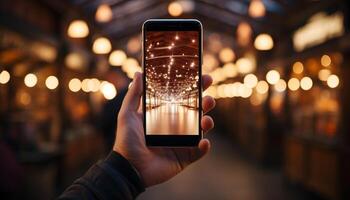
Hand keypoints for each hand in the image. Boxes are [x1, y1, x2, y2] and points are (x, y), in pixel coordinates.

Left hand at [113, 72, 215, 186]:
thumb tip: (139, 73)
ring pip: (201, 129)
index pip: (182, 97)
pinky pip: (199, 151)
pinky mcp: (185, 157)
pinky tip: (203, 142)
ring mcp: (182, 141)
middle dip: (206, 102)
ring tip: (206, 121)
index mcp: (165, 114)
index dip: (194, 87)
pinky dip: (204, 146)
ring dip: (208, 122)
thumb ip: (134, 94)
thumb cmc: (126, 140)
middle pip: (197, 111)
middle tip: (209, 98)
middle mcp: (176, 125)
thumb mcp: (127, 114)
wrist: (128, 168)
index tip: (203, 77)